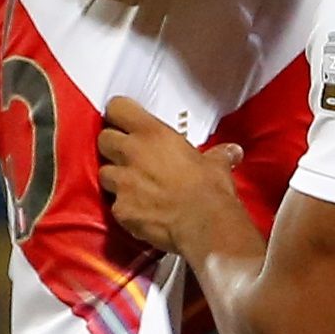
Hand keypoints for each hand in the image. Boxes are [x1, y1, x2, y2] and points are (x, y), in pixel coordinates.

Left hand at [94, 94, 250, 259]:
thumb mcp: (216, 164)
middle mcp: (132, 154)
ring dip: (115, 177)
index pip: (117, 108)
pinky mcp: (120, 210)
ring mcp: (123, 183)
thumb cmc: (209, 191)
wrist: (204, 225)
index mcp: (153, 134)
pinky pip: (114, 205)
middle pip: (104, 139)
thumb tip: (230, 152)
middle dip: (112, 146)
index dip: (119, 114)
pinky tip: (140, 210)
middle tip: (128, 155)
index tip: (123, 120)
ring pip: (104, 173)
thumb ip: (217, 155)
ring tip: (133, 186)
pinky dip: (124, 207)